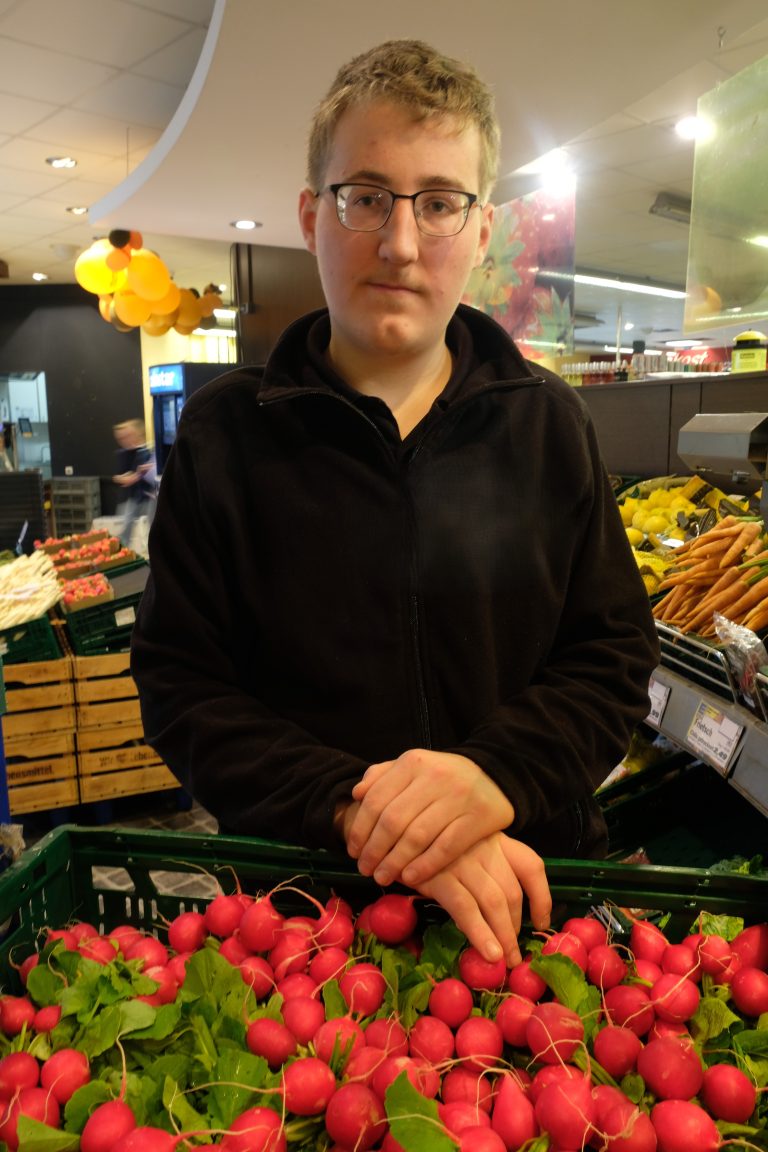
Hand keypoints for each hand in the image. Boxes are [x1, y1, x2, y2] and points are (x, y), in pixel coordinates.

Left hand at [346, 749, 513, 886]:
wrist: (496, 773)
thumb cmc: (444, 776)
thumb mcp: (414, 767)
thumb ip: (383, 775)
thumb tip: (357, 793)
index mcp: (413, 762)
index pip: (376, 800)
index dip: (360, 829)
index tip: (353, 851)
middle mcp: (434, 776)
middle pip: (393, 820)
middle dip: (374, 849)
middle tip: (365, 869)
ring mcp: (458, 797)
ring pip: (417, 836)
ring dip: (395, 862)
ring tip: (382, 877)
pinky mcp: (478, 818)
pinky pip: (446, 847)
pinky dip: (425, 865)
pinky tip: (410, 877)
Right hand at [413, 833, 550, 966]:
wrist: (391, 835)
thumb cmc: (430, 847)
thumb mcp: (463, 848)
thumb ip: (485, 869)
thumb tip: (506, 915)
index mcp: (495, 838)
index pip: (531, 865)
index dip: (542, 897)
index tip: (542, 922)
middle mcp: (484, 846)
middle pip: (512, 891)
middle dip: (515, 927)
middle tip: (513, 953)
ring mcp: (462, 859)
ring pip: (494, 902)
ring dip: (503, 936)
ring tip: (503, 960)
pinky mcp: (439, 875)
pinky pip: (466, 908)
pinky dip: (480, 934)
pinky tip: (488, 953)